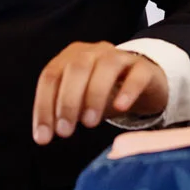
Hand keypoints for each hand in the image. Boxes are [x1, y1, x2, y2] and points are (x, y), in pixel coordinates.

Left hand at [32, 42, 167, 144]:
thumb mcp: (81, 102)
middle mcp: (93, 52)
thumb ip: (65, 112)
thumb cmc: (106, 93)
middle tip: (65, 131)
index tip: (43, 136)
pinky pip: (137, 74)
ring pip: (106, 67)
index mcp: (71, 57)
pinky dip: (128, 90)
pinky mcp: (144, 67)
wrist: (145, 84)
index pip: (51, 77)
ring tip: (89, 123)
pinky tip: (120, 107)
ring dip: (94, 95)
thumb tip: (46, 134)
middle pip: (76, 68)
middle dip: (67, 102)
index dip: (43, 106)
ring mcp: (120, 56)